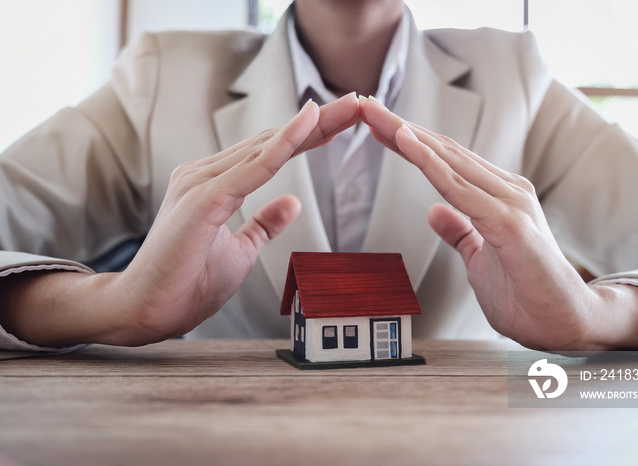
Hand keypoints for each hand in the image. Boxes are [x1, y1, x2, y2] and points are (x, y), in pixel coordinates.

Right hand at [1, 93, 360, 346]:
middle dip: (320, 122)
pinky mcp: (203, 199)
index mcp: (215, 183)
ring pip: (267, 147)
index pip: (271, 152)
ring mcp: (202, 182)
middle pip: (274, 141)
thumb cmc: (186, 282)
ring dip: (311, 125)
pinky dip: (283, 144)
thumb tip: (293, 202)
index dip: (310, 135)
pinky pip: (252, 168)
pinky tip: (309, 124)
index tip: (345, 122)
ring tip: (349, 105)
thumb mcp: (240, 251)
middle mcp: (206, 174)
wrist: (144, 310)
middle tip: (359, 101)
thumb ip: (263, 223)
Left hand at [359, 96, 606, 350]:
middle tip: (365, 106)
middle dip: (401, 128)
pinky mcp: (510, 222)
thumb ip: (460, 232)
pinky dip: (431, 165)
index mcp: (498, 197)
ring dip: (410, 137)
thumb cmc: (526, 293)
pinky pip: (461, 189)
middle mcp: (506, 191)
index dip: (410, 143)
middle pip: (445, 152)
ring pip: (450, 162)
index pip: (446, 161)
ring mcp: (510, 203)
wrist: (565, 324)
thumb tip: (433, 211)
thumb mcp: (479, 258)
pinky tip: (407, 144)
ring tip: (378, 116)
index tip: (376, 127)